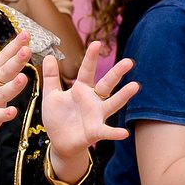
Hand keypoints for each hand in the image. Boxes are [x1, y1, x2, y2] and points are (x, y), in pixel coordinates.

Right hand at [0, 31, 31, 143]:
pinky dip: (5, 114)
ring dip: (13, 86)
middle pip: (4, 71)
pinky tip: (13, 111)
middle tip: (26, 50)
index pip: (3, 56)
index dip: (14, 45)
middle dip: (15, 61)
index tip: (25, 34)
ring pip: (3, 92)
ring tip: (23, 78)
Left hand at [34, 42, 138, 163]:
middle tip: (129, 62)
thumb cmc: (58, 117)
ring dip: (123, 96)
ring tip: (135, 86)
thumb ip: (51, 77)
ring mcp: (96, 115)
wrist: (60, 142)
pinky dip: (115, 133)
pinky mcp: (95, 131)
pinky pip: (106, 131)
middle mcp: (92, 100)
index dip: (91, 58)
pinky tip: (124, 133)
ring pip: (112, 104)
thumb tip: (48, 56)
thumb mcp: (51, 95)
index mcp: (81, 89)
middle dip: (117, 73)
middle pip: (106, 84)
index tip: (96, 43)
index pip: (87, 70)